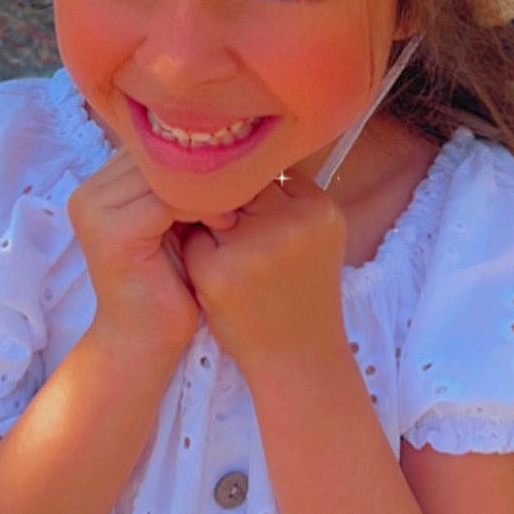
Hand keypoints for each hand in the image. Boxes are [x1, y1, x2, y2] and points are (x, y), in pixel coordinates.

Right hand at [67, 147, 235, 358]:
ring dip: (207, 188)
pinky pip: (166, 201)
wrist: (144, 341)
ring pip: (163, 175)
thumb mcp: (174, 224)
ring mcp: (94, 212)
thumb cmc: (168, 283)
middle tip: (247, 184)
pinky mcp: (113, 234)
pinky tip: (225, 225)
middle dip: (204, 168)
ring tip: (238, 207)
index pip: (152, 145)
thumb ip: (179, 186)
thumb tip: (225, 140)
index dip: (197, 154)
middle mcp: (87, 193)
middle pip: (155, 154)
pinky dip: (202, 208)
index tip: (240, 172)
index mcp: (99, 186)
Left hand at [177, 168, 348, 376]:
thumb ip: (290, 197)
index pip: (271, 174)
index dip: (259, 198)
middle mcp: (290, 225)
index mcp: (320, 212)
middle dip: (235, 208)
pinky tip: (219, 277)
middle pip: (241, 188)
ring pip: (213, 207)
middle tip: (248, 244)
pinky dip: (198, 253)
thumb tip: (239, 157)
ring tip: (236, 261)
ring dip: (213, 226)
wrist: (297, 356)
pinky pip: (193, 238)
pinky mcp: (217, 272)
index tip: (264, 224)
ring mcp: (252, 247)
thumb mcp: (314, 237)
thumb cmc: (303, 290)